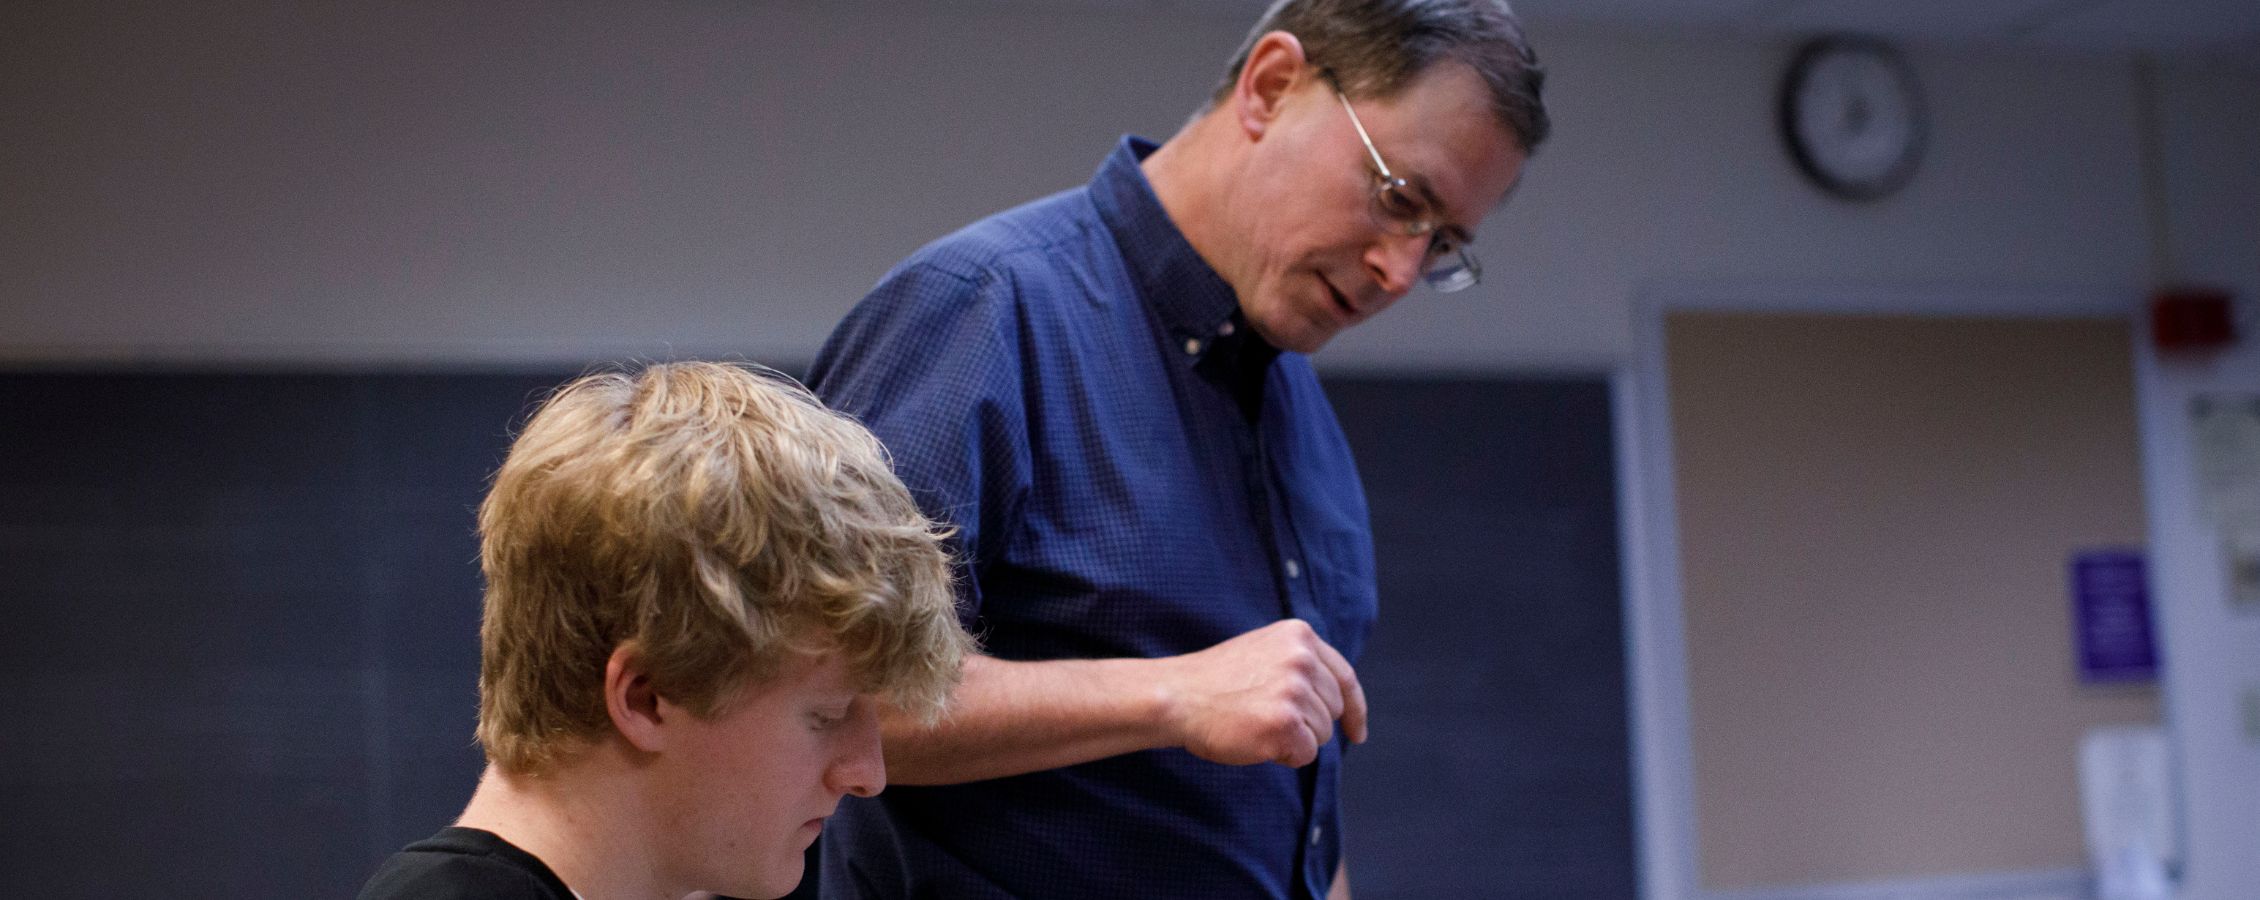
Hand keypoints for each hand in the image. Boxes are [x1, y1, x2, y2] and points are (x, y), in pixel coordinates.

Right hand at [1157, 618, 1367, 766]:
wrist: (1176, 696)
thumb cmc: (1214, 683)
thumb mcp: (1263, 652)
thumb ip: (1298, 664)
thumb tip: (1335, 698)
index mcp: (1299, 636)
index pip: (1345, 678)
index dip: (1355, 710)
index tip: (1357, 733)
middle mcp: (1302, 658)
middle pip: (1333, 710)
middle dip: (1308, 724)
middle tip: (1265, 719)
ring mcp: (1295, 690)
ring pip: (1321, 734)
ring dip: (1293, 740)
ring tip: (1255, 724)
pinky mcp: (1286, 722)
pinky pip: (1306, 754)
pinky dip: (1285, 756)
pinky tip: (1256, 740)